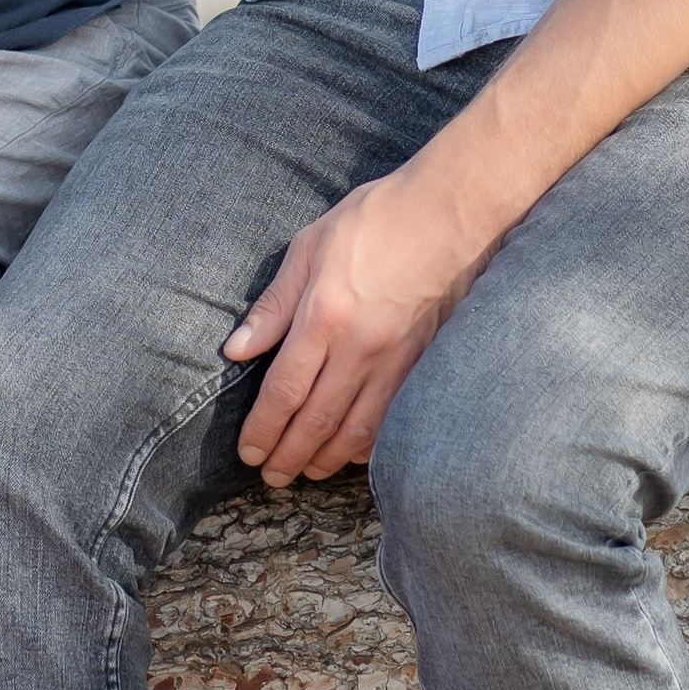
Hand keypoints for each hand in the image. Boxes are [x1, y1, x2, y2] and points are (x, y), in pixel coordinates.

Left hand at [226, 168, 495, 486]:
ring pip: (358, 431)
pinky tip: (354, 454)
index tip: (248, 452)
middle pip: (316, 421)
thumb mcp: (310, 247)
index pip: (284, 390)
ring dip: (327, 459)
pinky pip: (394, 419)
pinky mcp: (425, 362)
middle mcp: (360, 346)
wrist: (452, 212)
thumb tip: (236, 350)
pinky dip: (371, 445)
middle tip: (270, 478)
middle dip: (288, 456)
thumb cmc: (376, 219)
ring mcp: (398, 359)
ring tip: (305, 472)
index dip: (263, 429)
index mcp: (324, 315)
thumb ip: (273, 305)